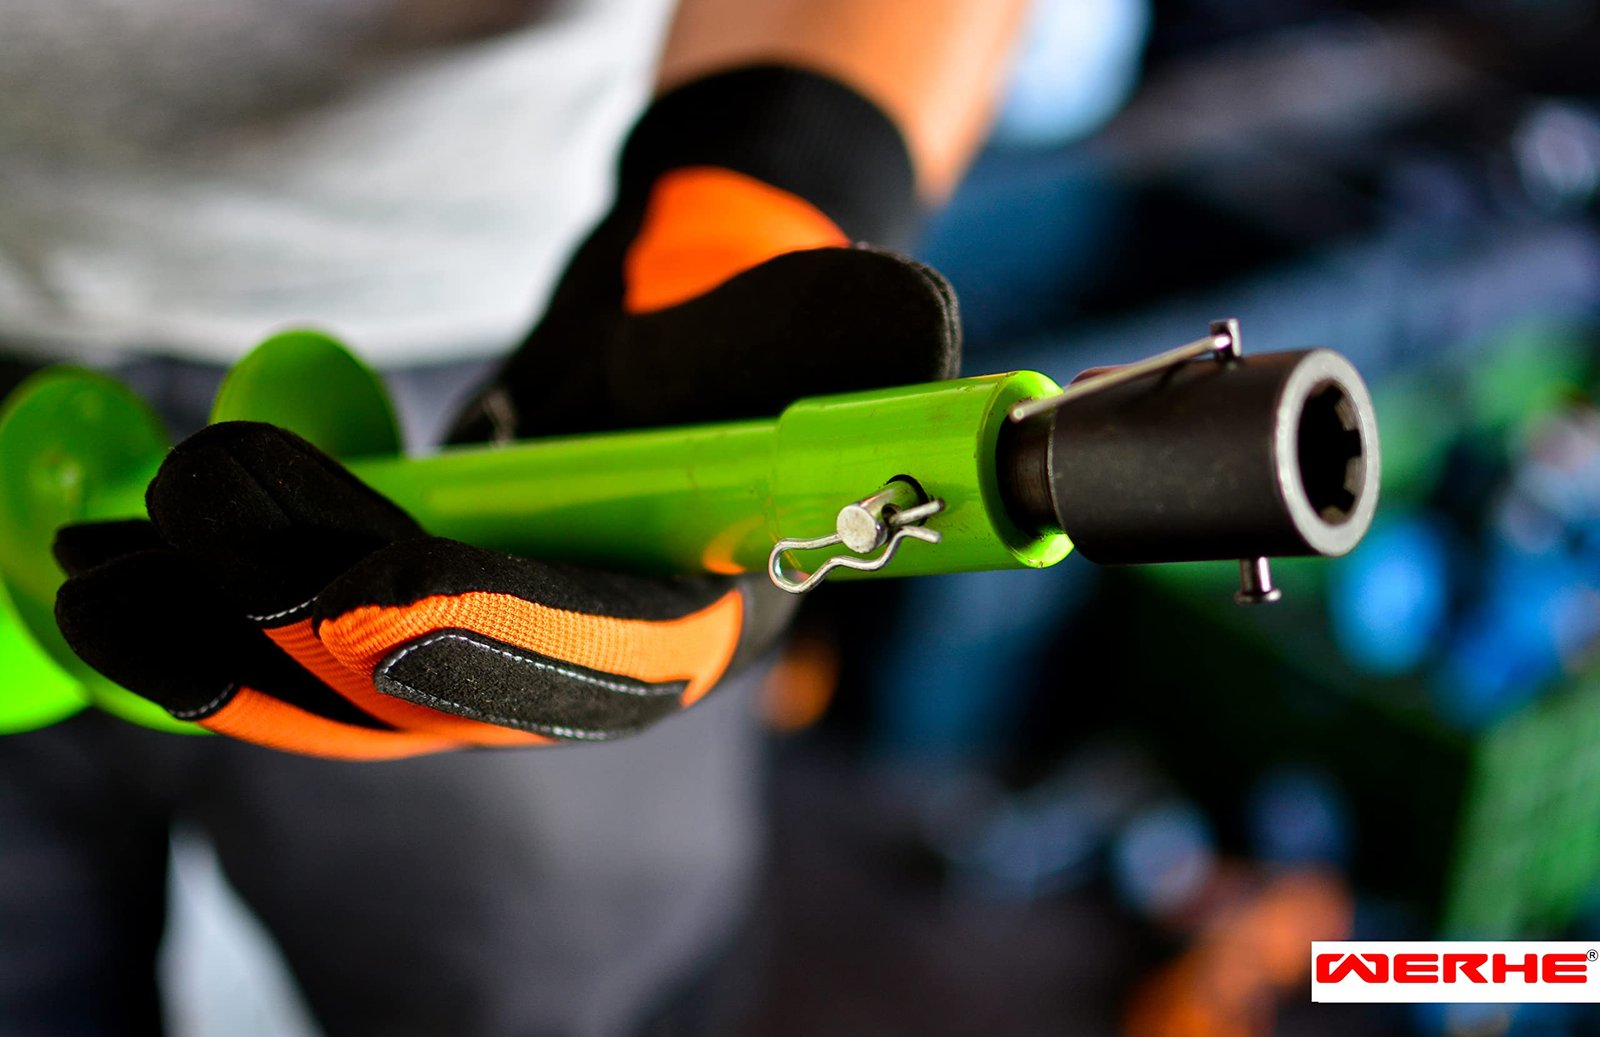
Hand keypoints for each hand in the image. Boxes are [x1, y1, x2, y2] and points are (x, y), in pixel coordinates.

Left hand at [52, 66, 960, 758]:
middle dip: (304, 641)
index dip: (474, 624)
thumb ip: (832, 331)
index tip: (352, 565)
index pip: (589, 656)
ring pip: (353, 699)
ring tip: (100, 580)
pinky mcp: (427, 639)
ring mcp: (502, 665)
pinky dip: (218, 636)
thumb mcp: (784, 314)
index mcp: (699, 618)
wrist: (666, 359)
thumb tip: (918, 328)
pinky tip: (124, 588)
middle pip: (442, 700)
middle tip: (177, 549)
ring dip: (222, 652)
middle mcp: (594, 672)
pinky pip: (315, 668)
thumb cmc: (726, 328)